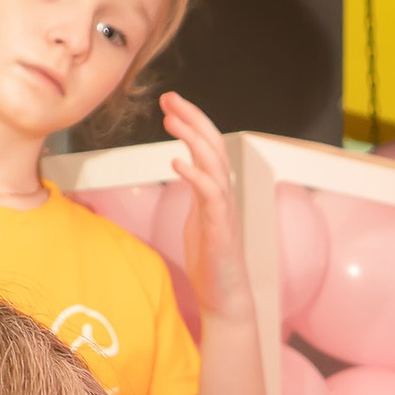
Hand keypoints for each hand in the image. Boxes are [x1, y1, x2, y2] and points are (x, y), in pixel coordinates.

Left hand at [160, 90, 250, 328]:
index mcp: (218, 189)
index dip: (192, 121)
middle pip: (214, 144)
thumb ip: (196, 190)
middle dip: (192, 117)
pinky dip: (195, 176)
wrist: (226, 297)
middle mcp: (225, 194)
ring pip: (214, 163)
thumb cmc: (211, 260)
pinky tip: (177, 163)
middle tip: (169, 97)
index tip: (170, 103)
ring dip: (192, 138)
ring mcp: (224, 210)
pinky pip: (211, 196)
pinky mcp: (220, 229)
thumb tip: (185, 167)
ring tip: (170, 120)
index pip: (209, 145)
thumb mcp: (198, 216)